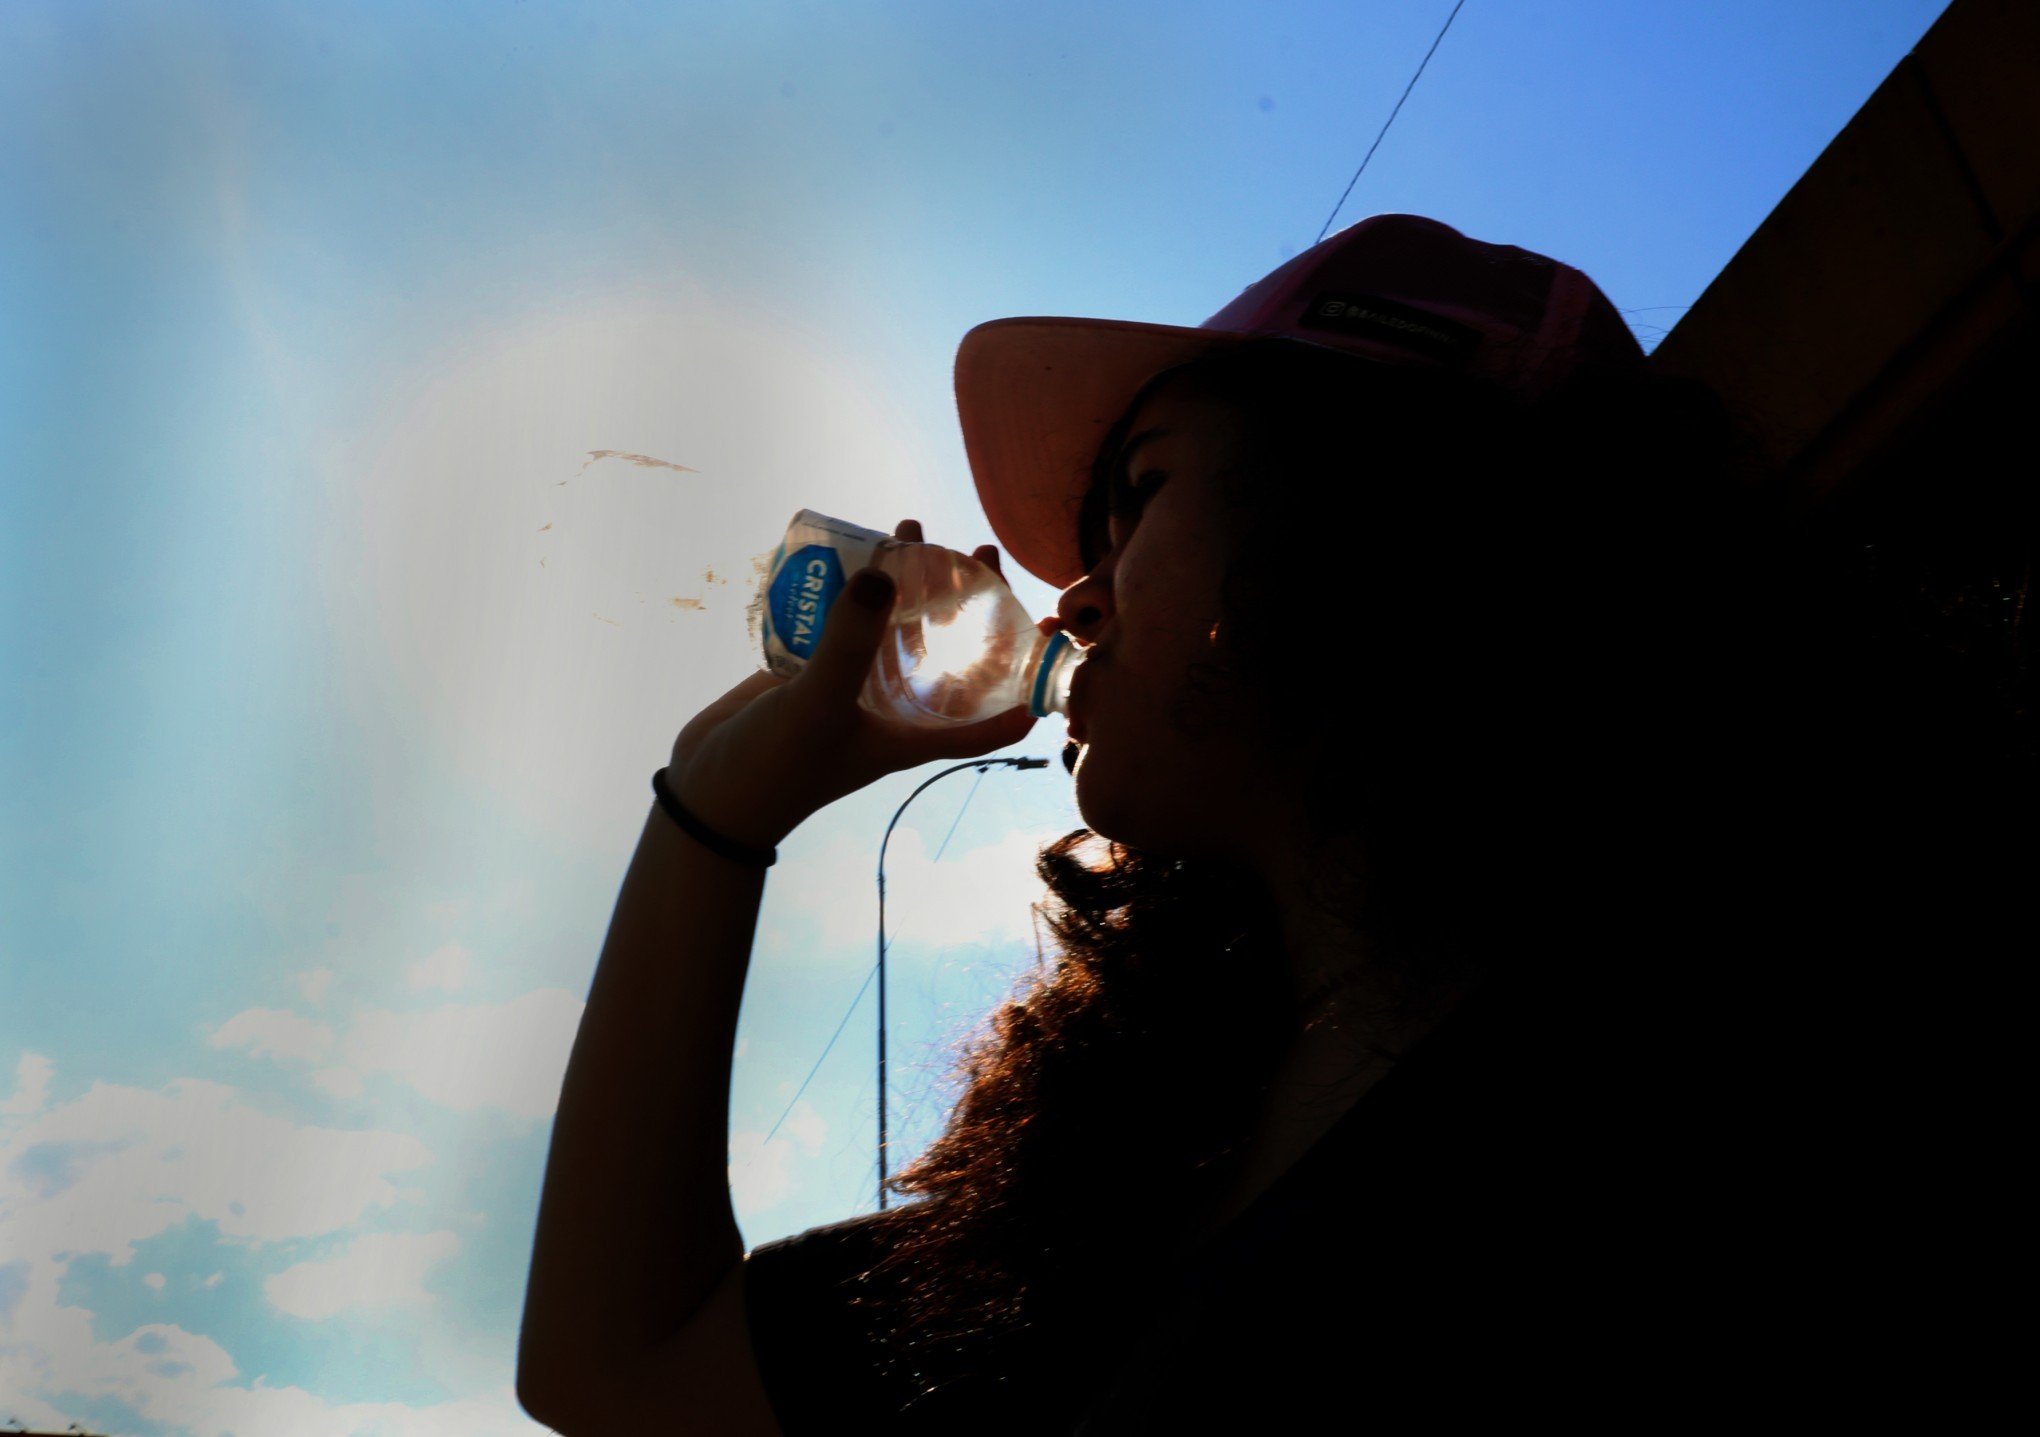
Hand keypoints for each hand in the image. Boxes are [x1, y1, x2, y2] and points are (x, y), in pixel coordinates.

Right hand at [666, 520, 1036, 847]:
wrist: (708, 793)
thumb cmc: (776, 768)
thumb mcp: (819, 705)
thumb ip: (850, 642)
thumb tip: (884, 572)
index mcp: (915, 733)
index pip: (996, 717)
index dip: (1031, 683)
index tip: (1052, 632)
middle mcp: (894, 708)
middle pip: (952, 653)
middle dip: (973, 604)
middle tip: (980, 551)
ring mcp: (853, 686)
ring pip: (897, 628)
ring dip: (910, 584)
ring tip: (912, 533)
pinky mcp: (814, 671)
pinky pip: (848, 624)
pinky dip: (854, 590)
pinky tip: (854, 552)